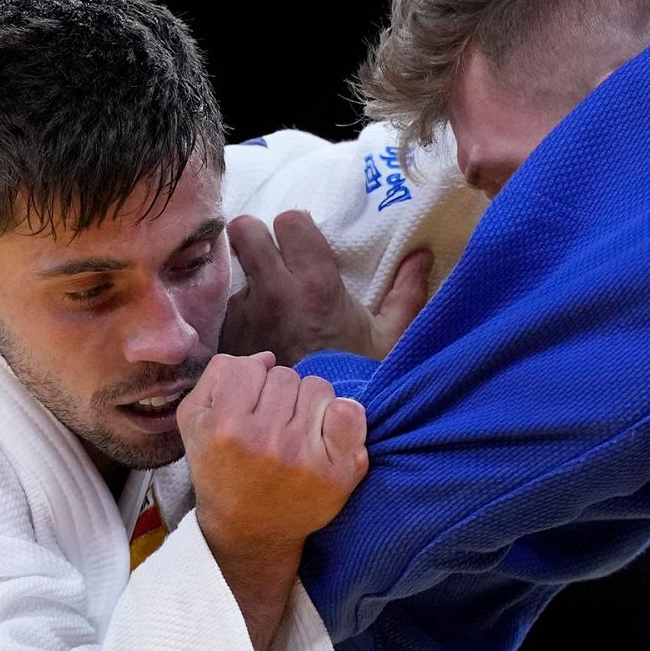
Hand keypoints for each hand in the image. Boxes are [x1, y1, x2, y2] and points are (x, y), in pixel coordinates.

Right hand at [177, 351, 369, 650]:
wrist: (250, 532)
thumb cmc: (221, 471)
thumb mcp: (194, 421)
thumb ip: (219, 375)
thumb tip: (266, 357)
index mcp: (225, 426)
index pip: (250, 367)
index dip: (249, 383)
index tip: (247, 409)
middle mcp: (265, 441)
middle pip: (286, 375)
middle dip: (279, 395)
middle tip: (272, 426)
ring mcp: (305, 457)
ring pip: (317, 387)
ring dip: (308, 403)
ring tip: (295, 431)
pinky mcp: (338, 472)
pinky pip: (351, 411)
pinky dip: (341, 415)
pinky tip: (324, 435)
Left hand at [220, 209, 431, 364]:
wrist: (316, 429)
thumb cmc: (358, 378)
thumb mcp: (390, 337)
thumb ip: (406, 292)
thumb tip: (422, 255)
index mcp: (315, 285)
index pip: (289, 221)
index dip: (294, 229)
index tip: (300, 244)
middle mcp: (274, 294)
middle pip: (244, 231)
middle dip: (253, 237)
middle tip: (267, 254)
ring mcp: (245, 316)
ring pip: (236, 277)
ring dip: (251, 287)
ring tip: (271, 312)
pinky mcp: (226, 339)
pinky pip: (228, 312)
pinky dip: (242, 318)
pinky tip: (261, 336)